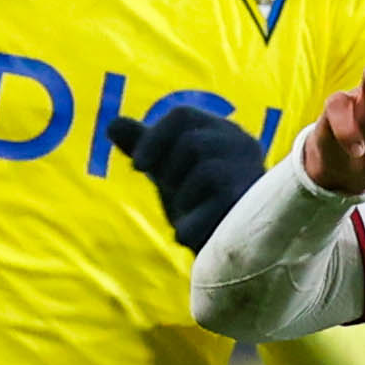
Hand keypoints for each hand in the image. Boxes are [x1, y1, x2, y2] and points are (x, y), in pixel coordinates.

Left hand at [122, 92, 269, 250]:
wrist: (233, 249)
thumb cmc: (199, 202)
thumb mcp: (168, 171)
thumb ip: (144, 147)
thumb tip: (112, 124)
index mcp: (222, 131)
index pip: (182, 115)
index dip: (153, 138)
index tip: (138, 167)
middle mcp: (243, 145)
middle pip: (192, 142)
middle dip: (170, 172)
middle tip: (176, 196)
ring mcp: (252, 173)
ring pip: (204, 170)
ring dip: (183, 200)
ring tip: (192, 214)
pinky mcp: (252, 205)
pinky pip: (212, 207)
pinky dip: (191, 225)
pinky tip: (195, 232)